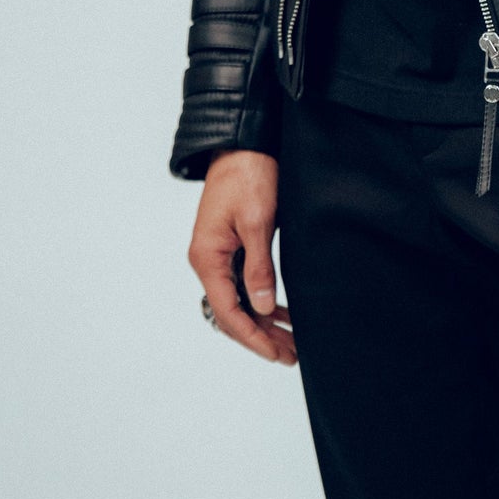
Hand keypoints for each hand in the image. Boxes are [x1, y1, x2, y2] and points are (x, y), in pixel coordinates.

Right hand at [187, 150, 296, 365]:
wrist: (244, 143)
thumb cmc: (249, 176)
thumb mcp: (258, 222)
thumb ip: (258, 267)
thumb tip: (260, 308)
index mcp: (207, 257)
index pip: (227, 311)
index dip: (252, 337)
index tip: (276, 354)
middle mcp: (207, 260)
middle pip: (231, 312)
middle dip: (260, 336)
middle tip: (290, 355)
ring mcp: (217, 254)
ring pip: (238, 300)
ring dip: (263, 321)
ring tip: (291, 341)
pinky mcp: (229, 246)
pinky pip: (242, 283)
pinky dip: (261, 299)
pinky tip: (282, 313)